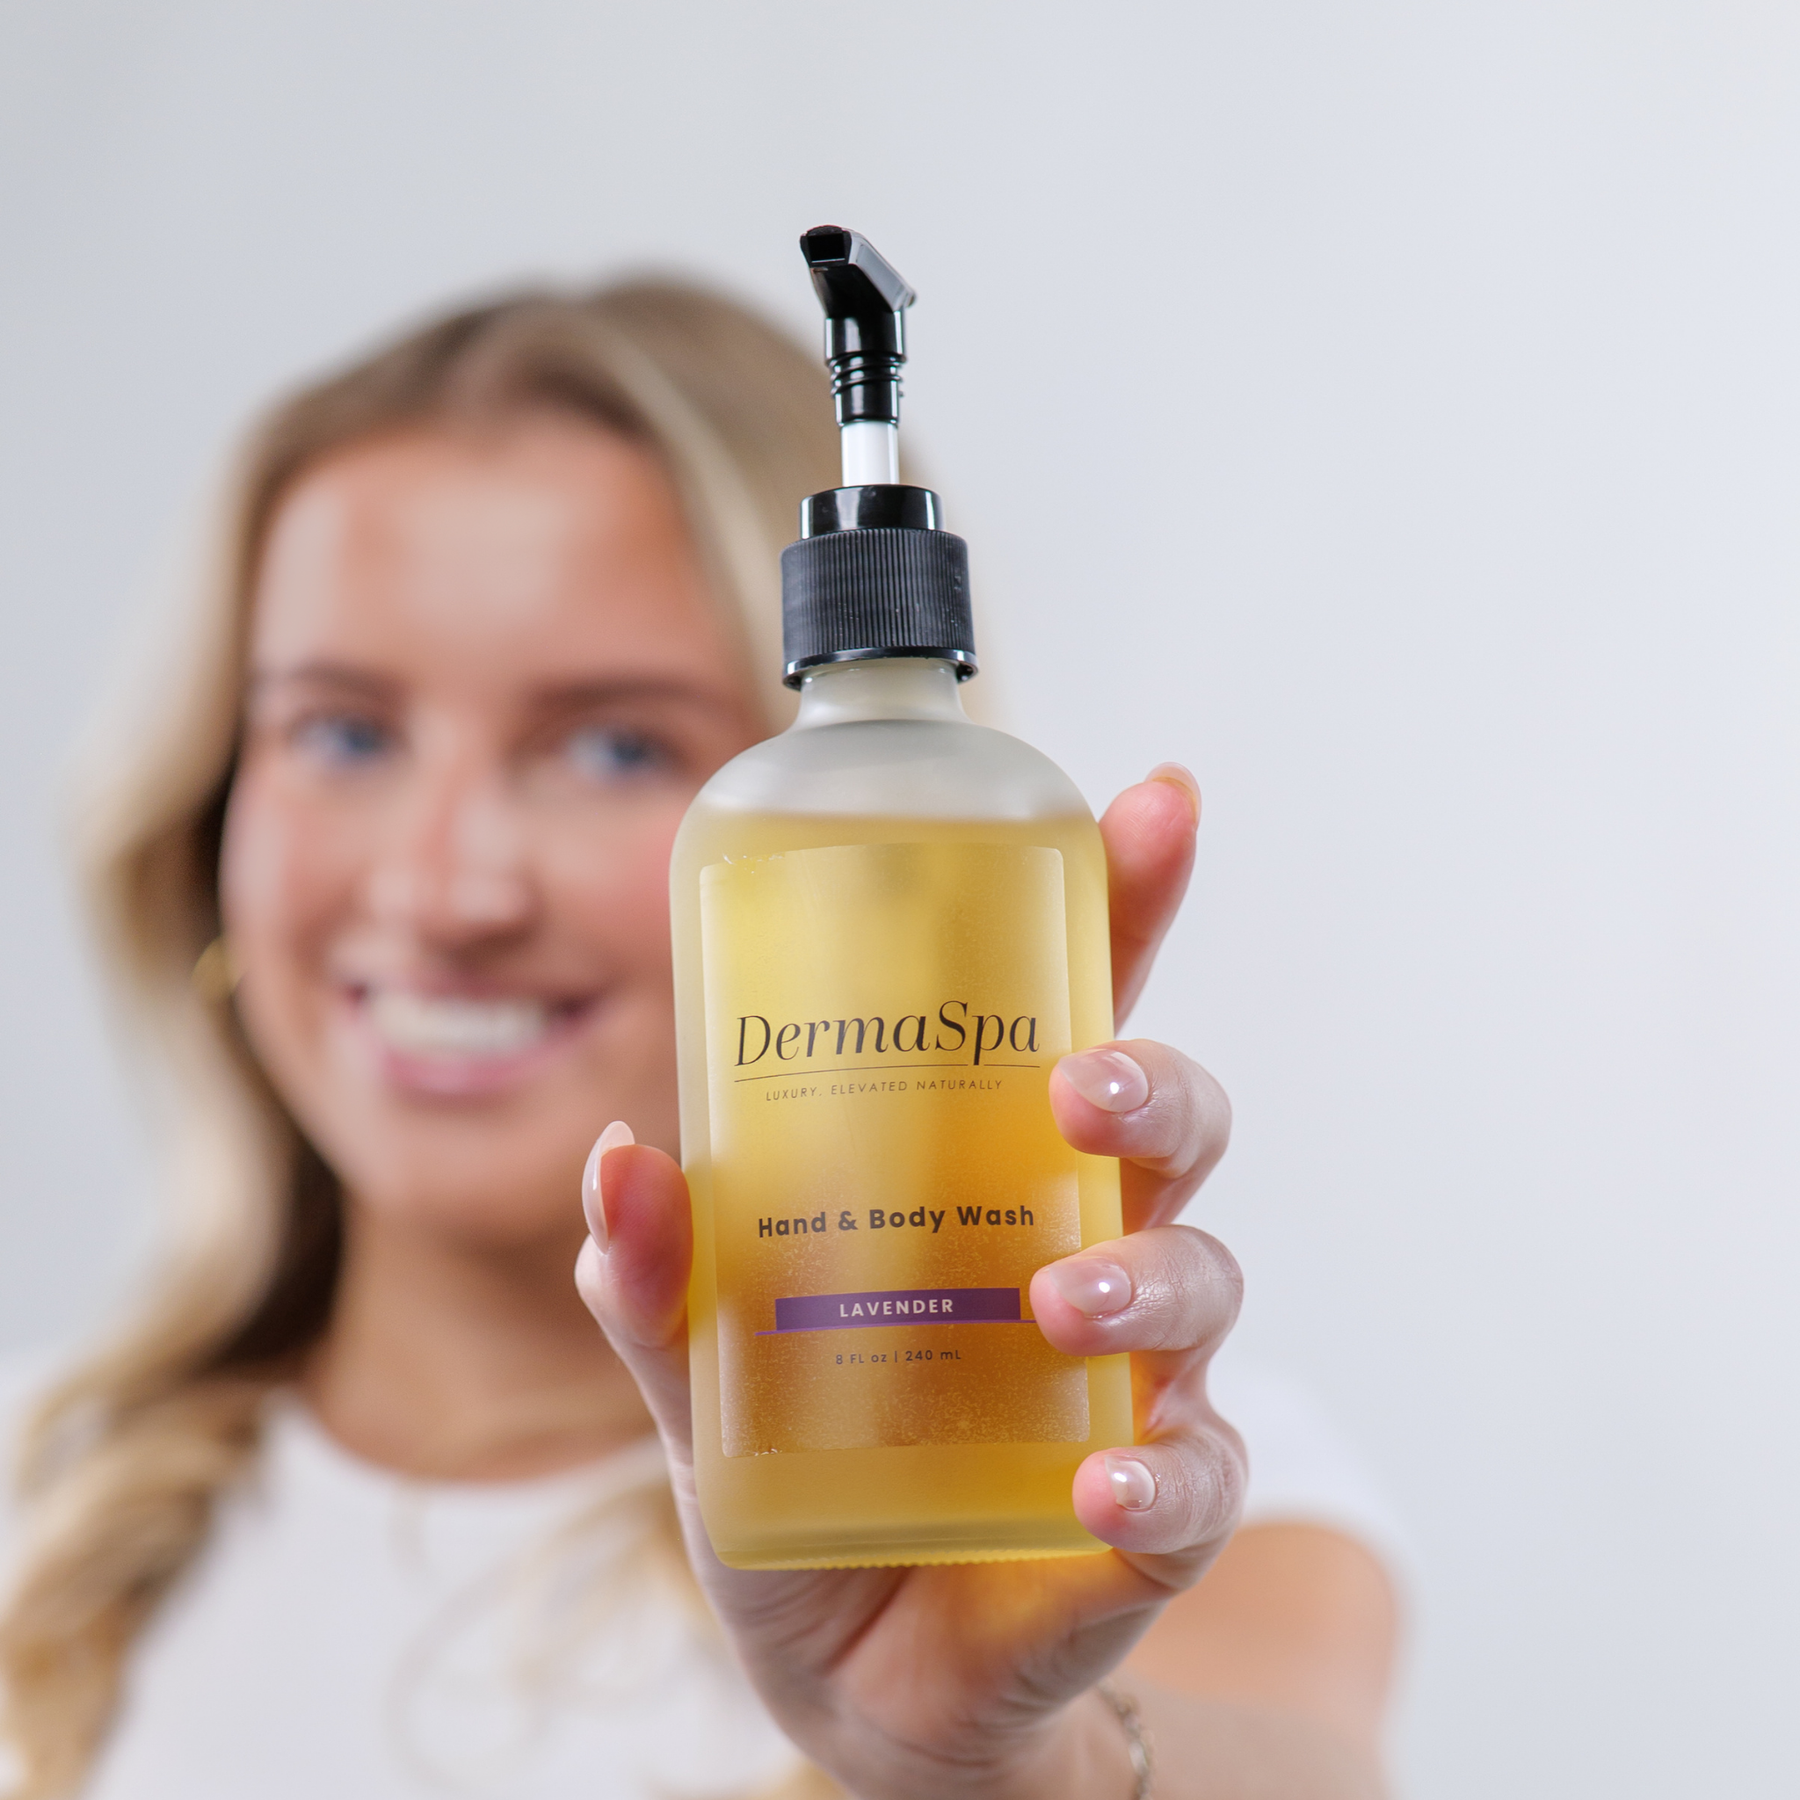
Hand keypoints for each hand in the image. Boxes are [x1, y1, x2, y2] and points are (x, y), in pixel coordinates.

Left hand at [576, 765, 1241, 1799]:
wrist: (853, 1672)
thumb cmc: (794, 1470)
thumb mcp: (699, 1368)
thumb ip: (656, 1278)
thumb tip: (614, 1158)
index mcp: (982, 1174)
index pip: (1070, 1011)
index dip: (1126, 902)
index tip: (1156, 799)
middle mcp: (1077, 1244)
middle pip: (1164, 1118)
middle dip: (1150, 1078)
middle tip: (1079, 1086)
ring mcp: (1128, 1373)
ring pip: (1200, 1273)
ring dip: (1152, 1274)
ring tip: (1062, 1304)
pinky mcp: (1147, 1507)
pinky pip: (1194, 1474)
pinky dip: (1164, 1475)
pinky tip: (1106, 1485)